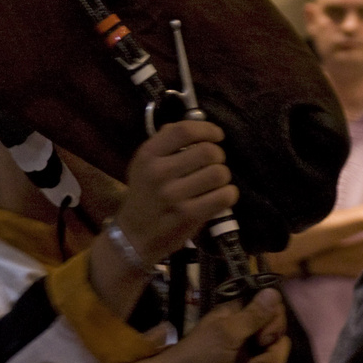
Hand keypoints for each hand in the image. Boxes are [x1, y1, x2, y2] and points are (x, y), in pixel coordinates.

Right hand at [115, 121, 236, 264]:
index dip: (207, 129)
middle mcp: (159, 172)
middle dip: (218, 155)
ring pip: (219, 173)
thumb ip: (166, 142)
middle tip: (214, 163)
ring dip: (223, 176)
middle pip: (208, 151)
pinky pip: (224, 196)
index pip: (184, 130)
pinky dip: (228, 194)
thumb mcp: (144, 163)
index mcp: (148, 155)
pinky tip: (220, 196)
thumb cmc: (144, 195)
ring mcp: (174, 196)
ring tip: (215, 182)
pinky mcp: (188, 216)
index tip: (216, 135)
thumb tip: (197, 125)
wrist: (133, 236)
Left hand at [172, 289, 289, 362]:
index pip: (271, 305)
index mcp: (238, 313)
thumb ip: (253, 316)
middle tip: (255, 352)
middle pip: (278, 331)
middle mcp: (246, 329)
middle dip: (272, 346)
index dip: (274, 319)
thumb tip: (274, 289)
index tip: (263, 333)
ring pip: (276, 352)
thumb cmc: (198, 356)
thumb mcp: (226, 333)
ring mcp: (248, 351)